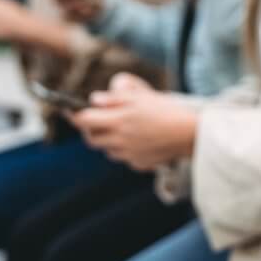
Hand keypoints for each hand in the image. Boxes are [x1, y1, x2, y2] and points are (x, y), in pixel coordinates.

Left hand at [69, 73, 198, 170]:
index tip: (69, 110)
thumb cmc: (167, 110)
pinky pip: (124, 157)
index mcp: (118, 120)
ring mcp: (128, 154)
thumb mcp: (141, 97)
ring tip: (121, 129)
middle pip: (90, 139)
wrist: (190, 134)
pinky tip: (139, 140)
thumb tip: (94, 100)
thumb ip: (114, 99)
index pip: (83, 120)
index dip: (73, 114)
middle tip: (95, 120)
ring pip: (106, 150)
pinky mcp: (139, 163)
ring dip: (107, 140)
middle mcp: (119, 139)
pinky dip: (124, 149)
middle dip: (88, 130)